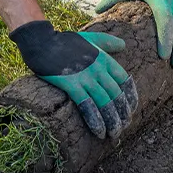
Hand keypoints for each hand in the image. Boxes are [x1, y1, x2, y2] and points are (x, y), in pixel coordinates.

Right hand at [10, 21, 138, 138]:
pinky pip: (87, 105)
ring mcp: (85, 77)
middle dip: (122, 114)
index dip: (130, 98)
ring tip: (113, 134)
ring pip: (104, 103)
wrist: (42, 42)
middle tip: (123, 127)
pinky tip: (98, 131)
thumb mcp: (90, 38)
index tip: (130, 110)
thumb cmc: (64, 41)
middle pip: (116, 95)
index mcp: (104, 59)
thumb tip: (123, 45)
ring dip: (111, 121)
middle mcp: (98, 69)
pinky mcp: (71, 84)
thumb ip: (107, 42)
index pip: (125, 81)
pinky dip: (95, 120)